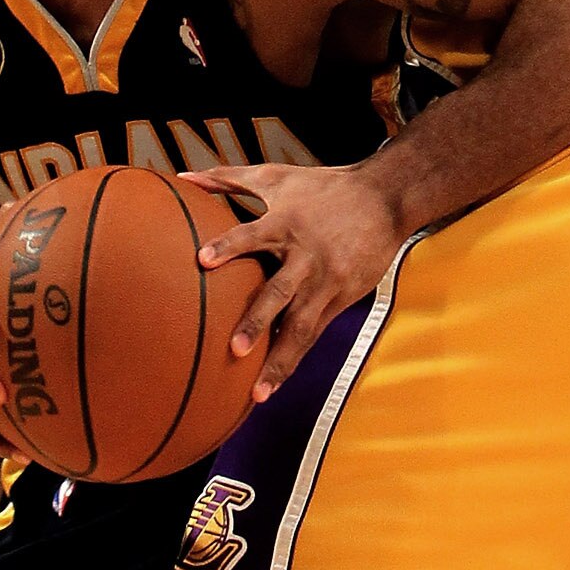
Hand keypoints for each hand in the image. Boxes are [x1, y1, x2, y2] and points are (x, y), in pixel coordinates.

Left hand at [185, 164, 400, 401]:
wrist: (385, 200)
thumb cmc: (324, 186)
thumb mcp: (276, 177)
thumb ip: (228, 179)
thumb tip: (184, 176)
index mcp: (285, 224)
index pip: (251, 235)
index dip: (229, 247)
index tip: (203, 261)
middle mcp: (305, 257)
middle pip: (279, 293)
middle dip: (258, 322)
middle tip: (234, 350)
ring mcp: (325, 282)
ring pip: (301, 327)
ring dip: (280, 360)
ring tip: (258, 393)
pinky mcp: (340, 299)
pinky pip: (315, 333)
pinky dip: (296, 357)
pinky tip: (276, 383)